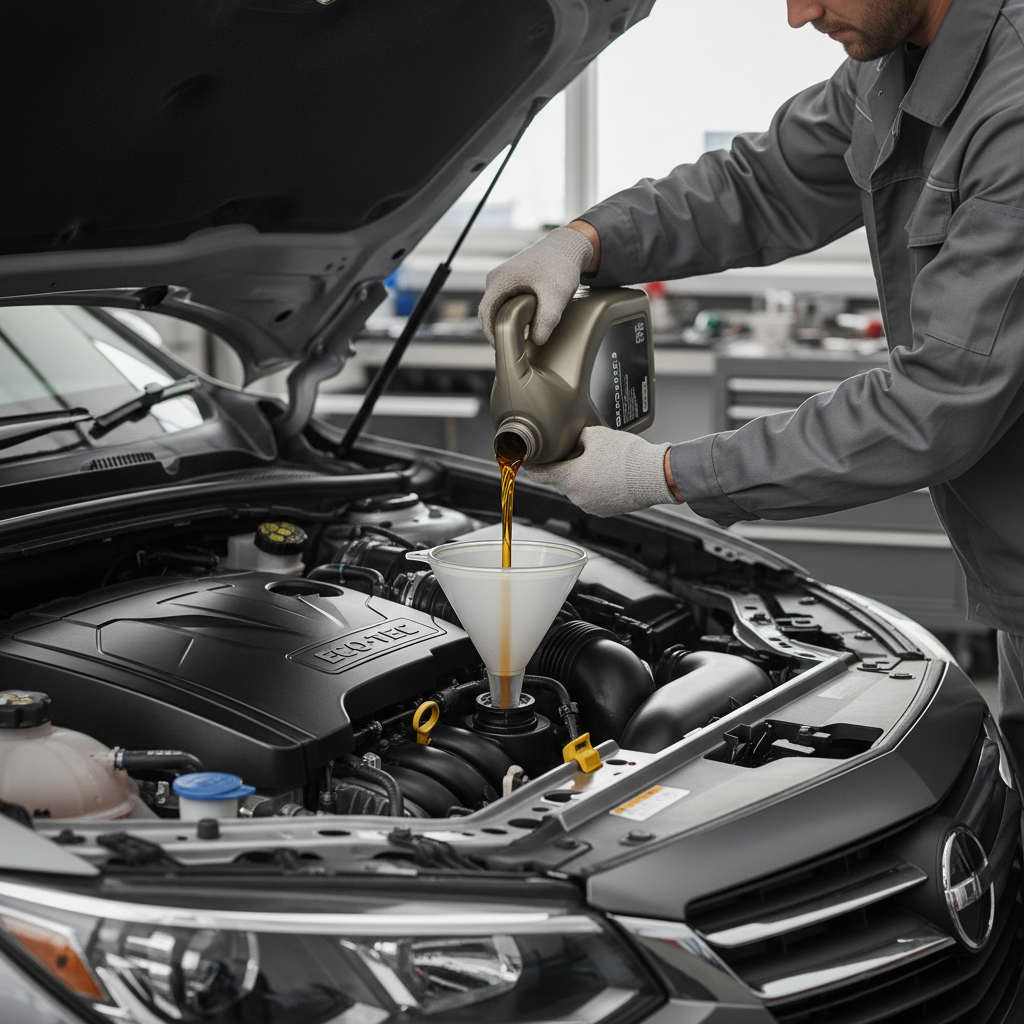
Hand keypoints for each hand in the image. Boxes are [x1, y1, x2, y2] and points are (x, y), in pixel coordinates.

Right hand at [478, 226, 594, 346]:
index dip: (490, 333)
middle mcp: (496, 278)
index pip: (486, 312)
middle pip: (488, 312)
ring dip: (504, 324)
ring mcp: (502, 279)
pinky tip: (523, 327)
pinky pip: (504, 303)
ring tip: (517, 340)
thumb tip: (536, 341)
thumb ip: (547, 319)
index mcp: (501, 280)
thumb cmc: (560, 266)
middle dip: (497, 331)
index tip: (502, 349)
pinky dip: (510, 316)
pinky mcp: (510, 282)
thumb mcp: (556, 295)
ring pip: (497, 308)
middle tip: (511, 349)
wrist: (567, 247)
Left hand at [524, 426, 679, 516]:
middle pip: (561, 479)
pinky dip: (597, 486)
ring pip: (578, 488)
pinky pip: (593, 496)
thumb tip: (576, 440)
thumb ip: (578, 437)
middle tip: (579, 452)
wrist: (655, 476)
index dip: (532, 465)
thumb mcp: (596, 434)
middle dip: (567, 466)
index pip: (538, 474)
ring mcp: (590, 506)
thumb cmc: (627, 456)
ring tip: (602, 462)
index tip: (529, 460)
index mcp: (568, 478)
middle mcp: (576, 497)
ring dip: (583, 477)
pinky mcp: (604, 511)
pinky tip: (611, 474)